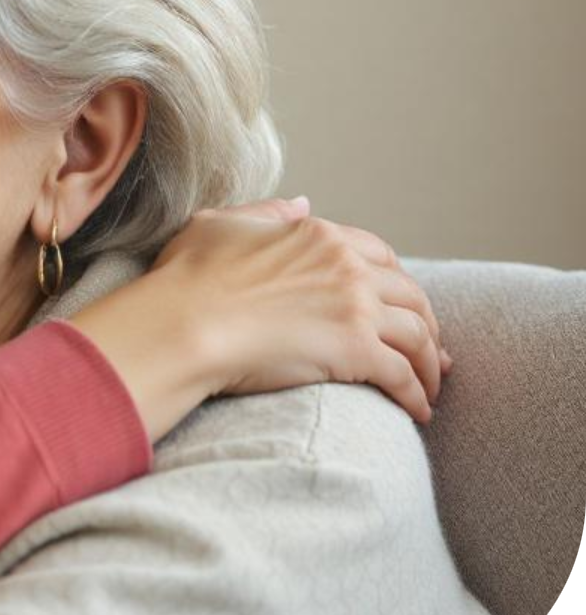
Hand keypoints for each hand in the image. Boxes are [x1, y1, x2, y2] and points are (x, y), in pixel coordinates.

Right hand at [153, 200, 443, 415]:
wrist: (182, 326)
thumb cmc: (186, 279)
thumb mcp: (219, 224)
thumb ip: (266, 211)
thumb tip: (302, 202)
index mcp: (319, 236)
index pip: (379, 254)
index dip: (395, 281)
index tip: (398, 305)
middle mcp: (347, 267)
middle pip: (411, 295)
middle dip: (427, 324)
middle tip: (430, 351)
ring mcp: (356, 308)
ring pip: (419, 336)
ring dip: (431, 365)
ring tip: (429, 388)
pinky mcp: (357, 351)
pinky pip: (405, 377)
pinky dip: (418, 396)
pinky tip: (417, 412)